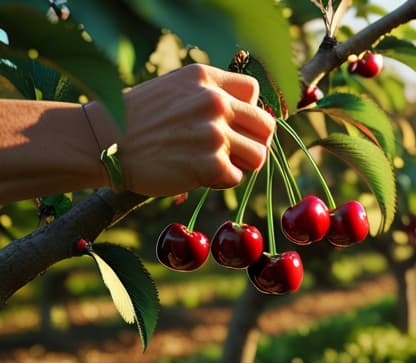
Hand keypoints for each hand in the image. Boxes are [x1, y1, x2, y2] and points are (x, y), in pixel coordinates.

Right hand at [84, 63, 274, 195]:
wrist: (101, 142)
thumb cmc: (136, 119)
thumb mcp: (174, 89)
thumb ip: (209, 94)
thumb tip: (248, 115)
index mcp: (206, 78)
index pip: (253, 91)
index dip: (246, 112)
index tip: (231, 125)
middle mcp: (214, 101)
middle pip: (265, 126)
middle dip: (253, 142)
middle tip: (232, 152)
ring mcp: (214, 132)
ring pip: (258, 155)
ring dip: (240, 165)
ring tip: (213, 164)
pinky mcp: (209, 164)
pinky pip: (236, 178)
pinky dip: (220, 182)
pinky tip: (196, 175)